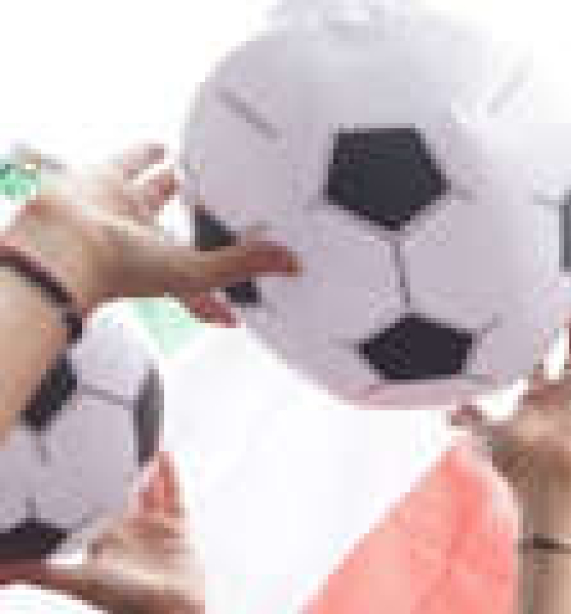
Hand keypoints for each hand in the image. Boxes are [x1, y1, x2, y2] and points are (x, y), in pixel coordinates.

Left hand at [0, 450, 206, 613]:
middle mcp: (128, 531)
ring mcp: (154, 528)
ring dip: (143, 468)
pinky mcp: (179, 528)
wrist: (170, 612)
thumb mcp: (74, 579)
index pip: (88, 503)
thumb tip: (0, 572)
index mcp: (103, 538)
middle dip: (112, 470)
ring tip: (137, 440)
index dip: (81, 482)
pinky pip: (175, 495)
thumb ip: (38, 572)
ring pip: (147, 490)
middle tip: (103, 440)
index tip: (71, 456)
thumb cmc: (125, 601)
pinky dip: (171, 475)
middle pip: (118, 492)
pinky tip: (163, 453)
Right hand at [7, 145, 296, 322]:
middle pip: (185, 232)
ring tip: (199, 174)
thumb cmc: (121, 269)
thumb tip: (292, 263)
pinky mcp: (108, 181)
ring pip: (159, 196)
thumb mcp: (198, 271)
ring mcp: (127, 212)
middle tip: (227, 215)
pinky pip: (134, 164)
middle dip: (204, 225)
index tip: (245, 298)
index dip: (228, 292)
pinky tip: (163, 146)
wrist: (67, 242)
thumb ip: (245, 264)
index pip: (207, 284)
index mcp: (170, 271)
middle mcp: (149, 243)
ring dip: (177, 185)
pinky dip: (149, 155)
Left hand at [457, 274, 570, 498]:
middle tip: (559, 271)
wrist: (547, 475)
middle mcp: (564, 390)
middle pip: (568, 339)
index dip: (532, 325)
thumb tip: (446, 414)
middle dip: (565, 306)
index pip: (536, 353)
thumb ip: (471, 418)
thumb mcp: (487, 435)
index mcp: (537, 399)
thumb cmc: (518, 464)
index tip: (525, 297)